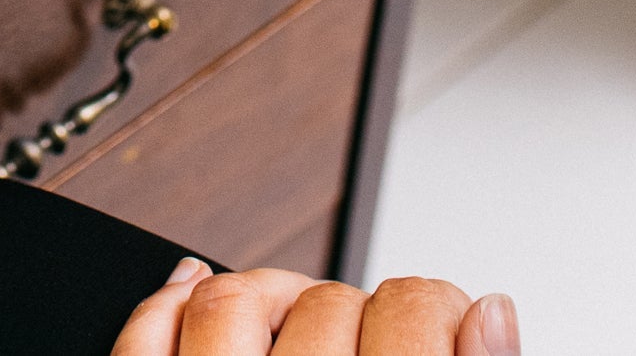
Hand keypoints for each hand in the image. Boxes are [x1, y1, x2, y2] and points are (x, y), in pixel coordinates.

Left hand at [112, 257, 518, 355]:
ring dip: (271, 299)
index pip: (413, 310)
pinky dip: (165, 303)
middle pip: (330, 304)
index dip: (439, 309)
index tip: (450, 325)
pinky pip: (143, 338)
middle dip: (363, 315)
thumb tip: (492, 313)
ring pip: (232, 301)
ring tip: (301, 324)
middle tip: (384, 345)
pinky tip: (193, 291)